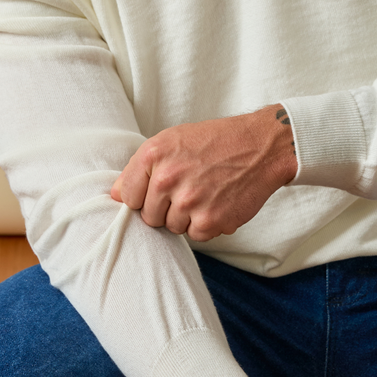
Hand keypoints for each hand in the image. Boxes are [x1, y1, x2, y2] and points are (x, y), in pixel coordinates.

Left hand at [110, 105, 296, 241]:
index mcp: (153, 155)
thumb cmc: (215, 142)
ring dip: (187, 218)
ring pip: (172, 228)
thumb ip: (140, 167)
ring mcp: (189, 202)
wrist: (261, 147)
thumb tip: (115, 195)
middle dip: (166, 209)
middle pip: (149, 217)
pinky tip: (218, 203)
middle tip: (190, 189)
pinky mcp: (210, 220)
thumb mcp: (172, 140)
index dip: (144, 196)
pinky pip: (196, 236)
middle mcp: (168, 178)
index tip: (161, 188)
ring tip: (206, 193)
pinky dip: (207, 225)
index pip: (127, 197)